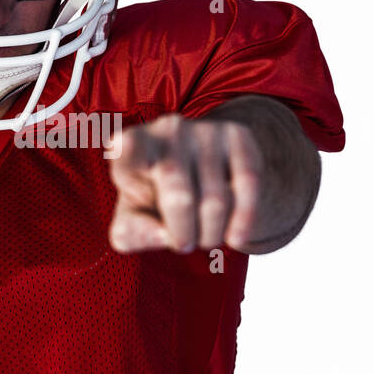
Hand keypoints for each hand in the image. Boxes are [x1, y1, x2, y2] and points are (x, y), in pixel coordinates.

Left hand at [108, 112, 262, 252]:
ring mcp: (203, 129)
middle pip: (179, 196)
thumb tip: (163, 234)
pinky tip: (235, 238)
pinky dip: (243, 222)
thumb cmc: (155, 202)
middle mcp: (166, 129)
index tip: (129, 155)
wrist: (200, 178)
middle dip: (184, 235)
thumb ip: (131, 233)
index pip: (127, 148)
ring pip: (216, 201)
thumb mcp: (133, 221)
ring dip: (211, 234)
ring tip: (205, 236)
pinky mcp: (236, 135)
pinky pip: (247, 185)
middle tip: (184, 245)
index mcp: (131, 145)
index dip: (131, 162)